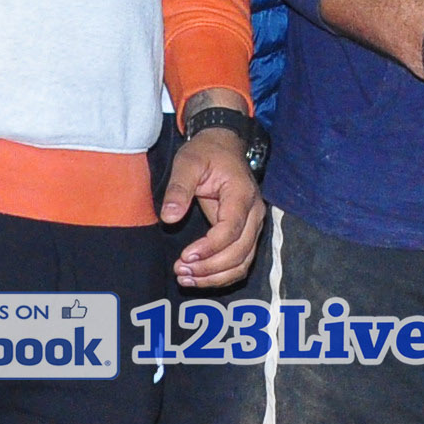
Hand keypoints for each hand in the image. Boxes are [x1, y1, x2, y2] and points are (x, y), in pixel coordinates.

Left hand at [163, 130, 263, 286]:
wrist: (223, 146)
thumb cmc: (206, 153)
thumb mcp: (188, 163)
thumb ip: (179, 189)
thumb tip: (169, 217)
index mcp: (242, 195)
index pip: (231, 229)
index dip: (210, 247)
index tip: (185, 255)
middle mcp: (254, 213)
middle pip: (240, 251)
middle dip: (210, 267)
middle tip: (180, 270)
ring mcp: (253, 225)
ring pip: (242, 262)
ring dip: (215, 276)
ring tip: (186, 277)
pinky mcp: (246, 234)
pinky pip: (240, 262)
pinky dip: (221, 275)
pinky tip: (199, 278)